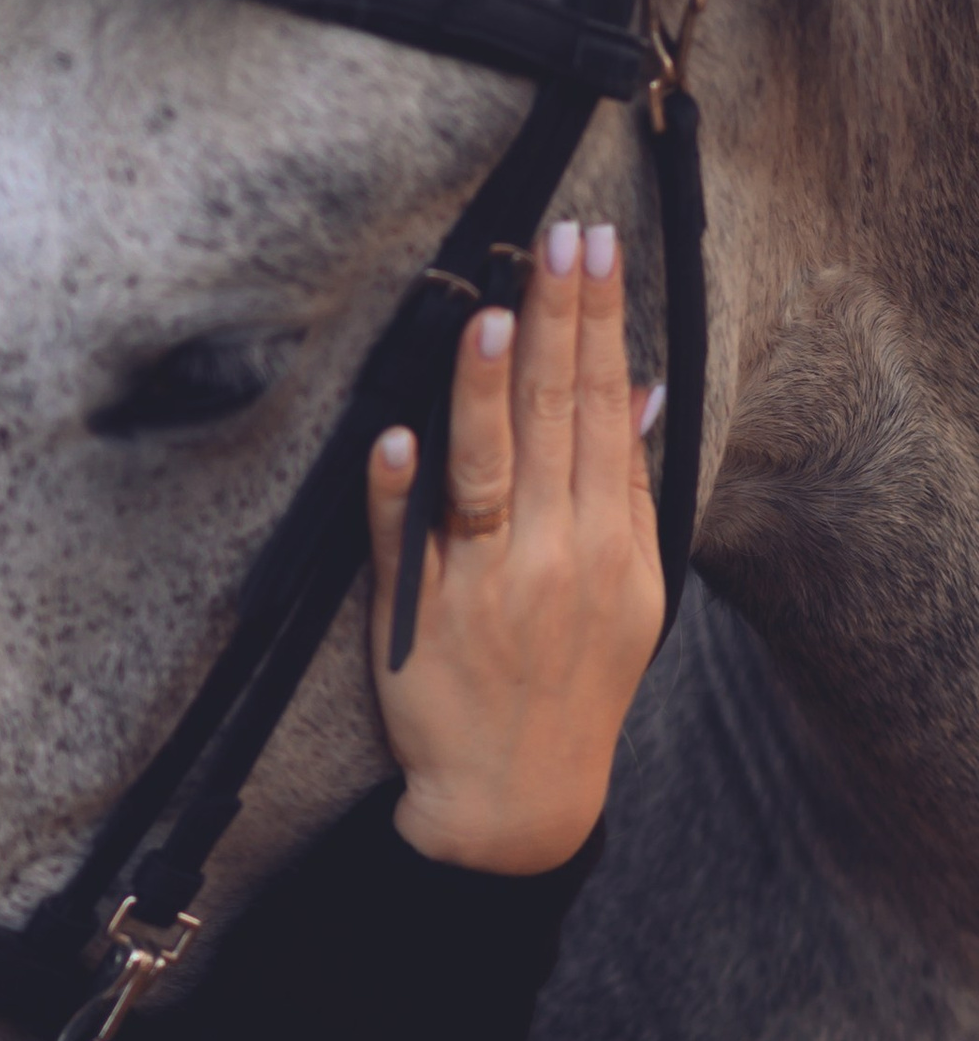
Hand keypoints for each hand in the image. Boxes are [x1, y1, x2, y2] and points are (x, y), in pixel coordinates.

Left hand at [368, 219, 664, 875]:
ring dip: (488, 394)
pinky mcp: (414, 616)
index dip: (603, 324)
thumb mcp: (630, 593)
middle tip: (558, 238)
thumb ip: (630, 491)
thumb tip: (642, 391)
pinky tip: (397, 435)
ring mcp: (482, 586)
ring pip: (485, 471)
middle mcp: (553, 557)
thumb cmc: (572, 681)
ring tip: (493, 314)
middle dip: (559, 322)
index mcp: (611, 545)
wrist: (516, 801)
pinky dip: (399, 493)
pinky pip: (402, 544)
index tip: (598, 247)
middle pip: (557, 421)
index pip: (607, 411)